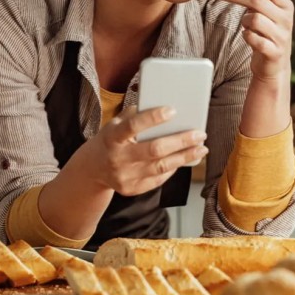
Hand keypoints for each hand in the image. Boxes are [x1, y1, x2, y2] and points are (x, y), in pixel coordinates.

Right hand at [87, 105, 207, 195]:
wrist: (93, 168)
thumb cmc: (111, 139)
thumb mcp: (115, 123)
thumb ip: (136, 115)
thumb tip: (165, 105)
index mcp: (111, 137)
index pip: (133, 126)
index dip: (153, 118)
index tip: (173, 110)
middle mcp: (117, 158)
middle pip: (154, 150)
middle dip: (180, 141)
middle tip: (200, 134)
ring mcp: (124, 176)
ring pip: (161, 167)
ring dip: (184, 157)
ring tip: (201, 148)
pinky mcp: (131, 189)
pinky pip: (158, 179)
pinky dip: (174, 168)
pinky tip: (185, 158)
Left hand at [213, 0, 293, 81]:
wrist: (274, 64)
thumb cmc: (266, 33)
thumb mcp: (266, 13)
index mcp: (286, 5)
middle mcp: (286, 19)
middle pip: (257, 0)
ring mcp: (281, 36)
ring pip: (254, 19)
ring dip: (243, 20)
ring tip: (245, 25)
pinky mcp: (274, 52)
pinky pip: (253, 38)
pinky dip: (246, 36)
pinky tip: (247, 36)